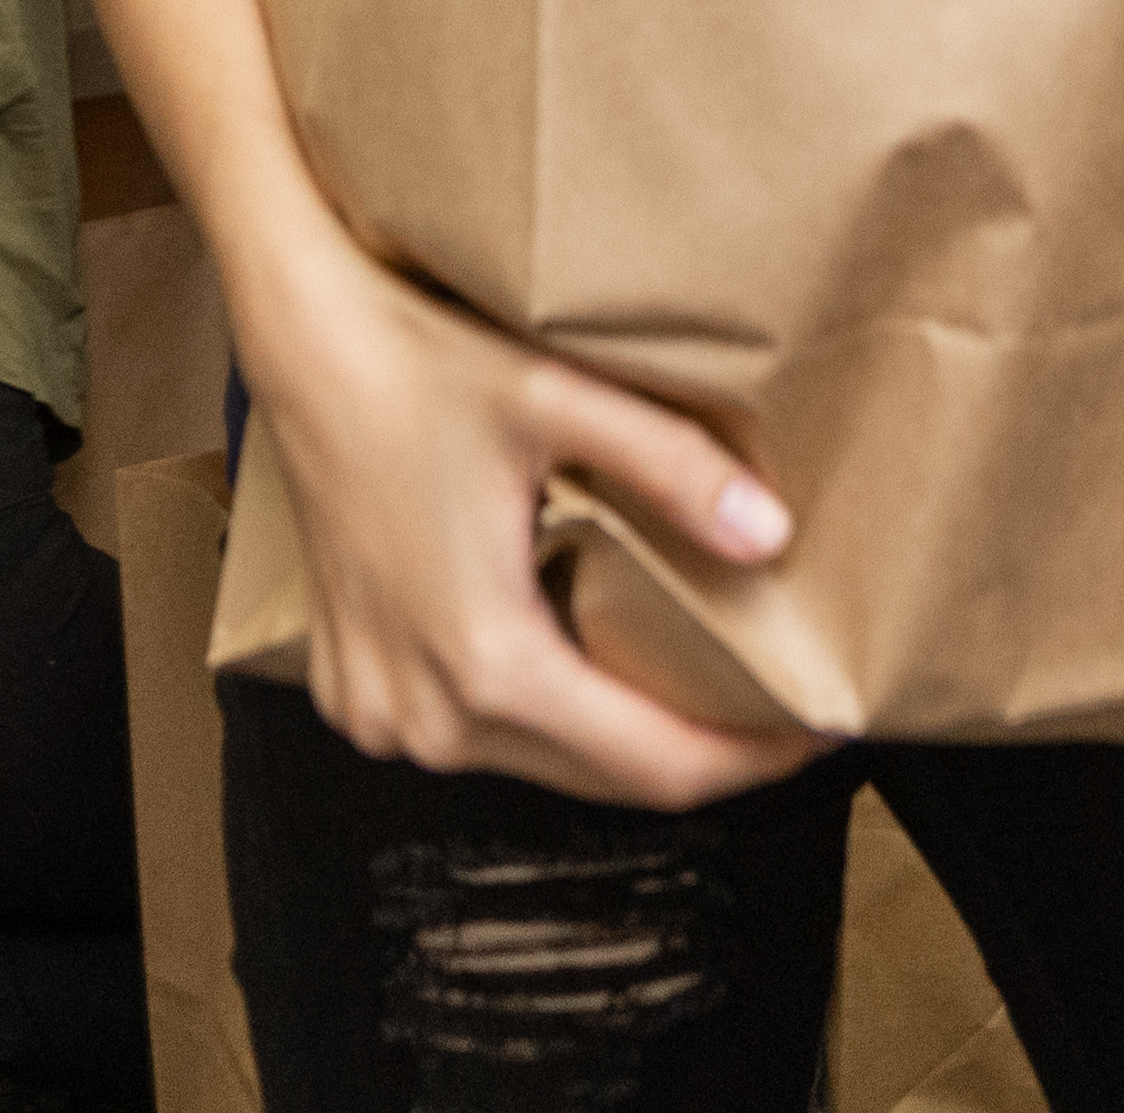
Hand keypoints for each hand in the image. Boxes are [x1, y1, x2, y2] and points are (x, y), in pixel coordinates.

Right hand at [230, 244, 814, 809]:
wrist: (304, 344)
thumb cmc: (417, 363)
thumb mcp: (558, 400)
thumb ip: (671, 468)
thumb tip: (771, 535)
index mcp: (487, 663)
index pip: (653, 764)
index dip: (747, 758)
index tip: (819, 732)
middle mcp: (427, 716)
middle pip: (602, 778)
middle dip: (699, 749)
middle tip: (780, 706)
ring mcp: (382, 714)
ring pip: (540, 763)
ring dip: (620, 734)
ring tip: (701, 679)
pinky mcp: (359, 695)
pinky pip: (477, 735)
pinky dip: (546, 713)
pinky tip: (593, 657)